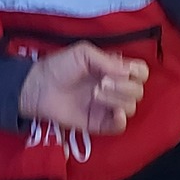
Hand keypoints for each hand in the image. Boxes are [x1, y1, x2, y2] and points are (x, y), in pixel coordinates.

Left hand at [18, 44, 147, 137]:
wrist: (39, 87)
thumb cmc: (60, 66)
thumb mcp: (84, 53)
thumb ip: (108, 61)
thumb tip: (128, 73)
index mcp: (114, 70)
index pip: (140, 73)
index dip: (137, 72)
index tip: (123, 71)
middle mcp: (115, 88)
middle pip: (138, 91)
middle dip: (123, 86)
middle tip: (101, 82)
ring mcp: (107, 107)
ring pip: (131, 107)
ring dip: (116, 99)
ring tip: (95, 94)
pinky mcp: (98, 123)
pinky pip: (119, 126)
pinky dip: (120, 120)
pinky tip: (113, 113)